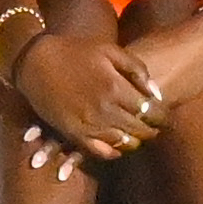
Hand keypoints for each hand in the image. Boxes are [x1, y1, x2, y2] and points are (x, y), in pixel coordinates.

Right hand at [16, 29, 171, 161]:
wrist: (37, 62)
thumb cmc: (76, 52)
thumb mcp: (110, 51)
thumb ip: (136, 70)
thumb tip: (155, 92)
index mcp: (116, 87)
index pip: (150, 110)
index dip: (162, 116)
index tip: (165, 116)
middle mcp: (105, 109)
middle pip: (140, 129)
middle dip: (152, 130)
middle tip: (157, 128)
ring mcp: (89, 124)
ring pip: (123, 143)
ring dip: (136, 141)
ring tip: (140, 135)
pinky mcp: (74, 134)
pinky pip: (101, 152)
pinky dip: (115, 152)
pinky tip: (119, 144)